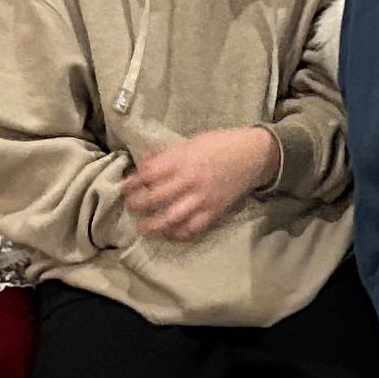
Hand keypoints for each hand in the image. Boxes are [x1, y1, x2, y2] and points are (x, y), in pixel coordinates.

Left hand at [123, 126, 278, 241]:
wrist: (253, 155)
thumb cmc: (220, 144)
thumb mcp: (190, 142)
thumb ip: (167, 155)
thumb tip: (143, 164)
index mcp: (182, 160)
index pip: (148, 174)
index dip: (133, 182)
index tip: (125, 186)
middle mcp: (189, 181)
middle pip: (155, 198)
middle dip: (138, 205)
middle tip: (131, 207)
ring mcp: (202, 199)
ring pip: (171, 219)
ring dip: (154, 226)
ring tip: (144, 229)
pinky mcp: (214, 211)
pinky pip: (193, 229)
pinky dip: (179, 235)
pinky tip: (170, 234)